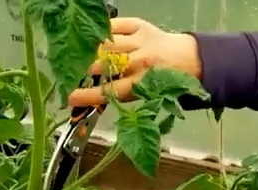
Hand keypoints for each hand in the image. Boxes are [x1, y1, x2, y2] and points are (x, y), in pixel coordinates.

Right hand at [68, 17, 202, 106]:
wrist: (188, 59)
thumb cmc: (162, 81)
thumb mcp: (144, 94)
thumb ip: (120, 94)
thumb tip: (89, 96)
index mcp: (141, 84)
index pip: (109, 91)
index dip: (87, 94)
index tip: (69, 96)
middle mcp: (140, 62)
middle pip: (104, 65)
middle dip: (85, 69)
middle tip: (72, 72)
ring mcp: (139, 42)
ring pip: (105, 44)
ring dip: (90, 50)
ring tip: (80, 54)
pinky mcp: (139, 25)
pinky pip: (114, 26)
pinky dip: (102, 31)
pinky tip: (95, 37)